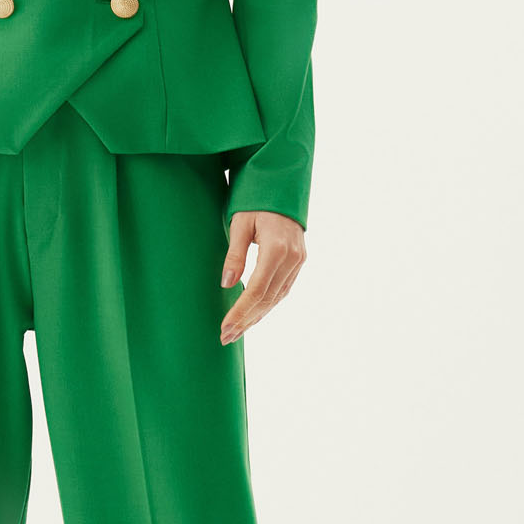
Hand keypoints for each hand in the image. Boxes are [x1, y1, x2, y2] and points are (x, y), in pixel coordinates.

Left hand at [219, 211, 305, 342]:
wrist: (282, 186)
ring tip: (236, 331)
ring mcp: (298, 261)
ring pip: (277, 298)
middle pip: (267, 299)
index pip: (256, 290)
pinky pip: (282, 289)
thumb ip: (234, 255)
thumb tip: (227, 284)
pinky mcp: (299, 262)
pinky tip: (253, 314)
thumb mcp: (240, 223)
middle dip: (246, 320)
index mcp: (277, 248)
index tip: (225, 327)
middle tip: (226, 337)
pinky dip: (267, 304)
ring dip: (256, 316)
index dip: (240, 312)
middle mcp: (292, 258)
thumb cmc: (256, 200)